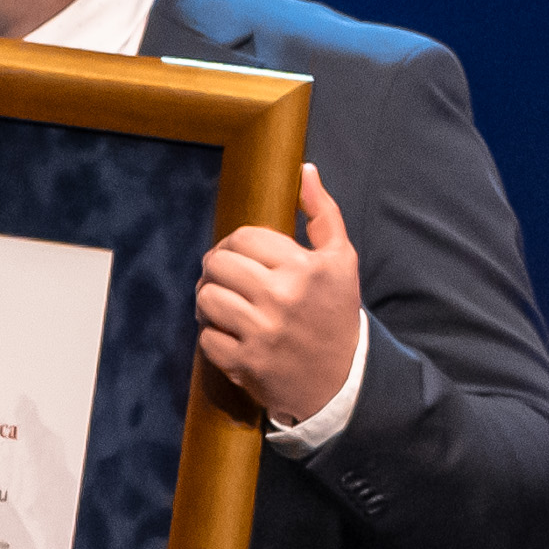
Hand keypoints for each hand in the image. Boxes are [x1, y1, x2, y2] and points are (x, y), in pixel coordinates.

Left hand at [196, 163, 363, 429]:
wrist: (342, 378)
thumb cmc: (336, 312)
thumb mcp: (340, 259)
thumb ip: (322, 212)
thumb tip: (304, 171)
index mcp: (305, 267)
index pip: (242, 238)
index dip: (235, 245)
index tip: (241, 257)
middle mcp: (282, 298)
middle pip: (217, 265)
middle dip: (217, 269)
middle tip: (228, 279)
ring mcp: (262, 333)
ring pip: (206, 298)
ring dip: (210, 300)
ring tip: (226, 305)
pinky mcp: (245, 364)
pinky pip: (206, 338)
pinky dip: (212, 336)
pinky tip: (231, 334)